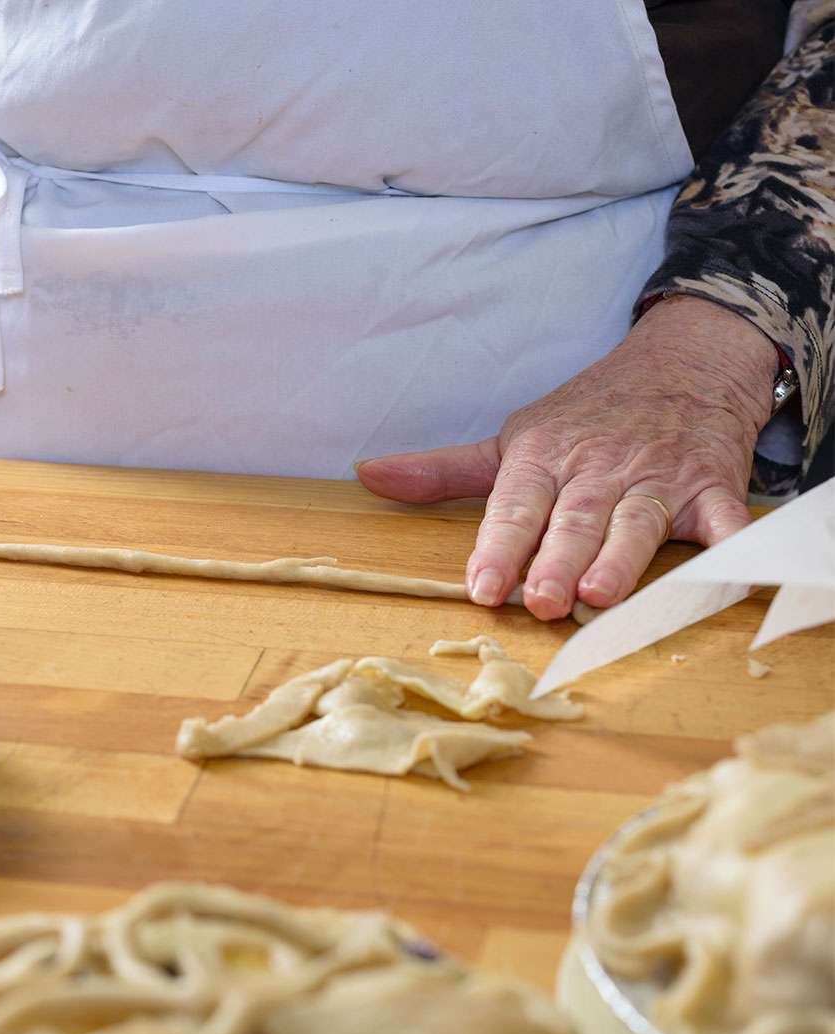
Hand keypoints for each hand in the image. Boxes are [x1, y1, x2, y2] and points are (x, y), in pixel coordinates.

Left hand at [355, 295, 779, 618]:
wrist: (685, 361)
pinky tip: (731, 572)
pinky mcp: (715, 487)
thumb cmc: (587, 415)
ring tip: (601, 594)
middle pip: (575, 521)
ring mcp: (658, 480)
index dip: (498, 547)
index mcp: (544, 460)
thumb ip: (445, 471)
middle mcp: (598, 471)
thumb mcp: (513, 438)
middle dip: (557, 561)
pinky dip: (735, 546)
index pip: (515, 507)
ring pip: (638, 522)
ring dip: (622, 558)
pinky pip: (728, 519)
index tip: (482, 585)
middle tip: (541, 602)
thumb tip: (369, 475)